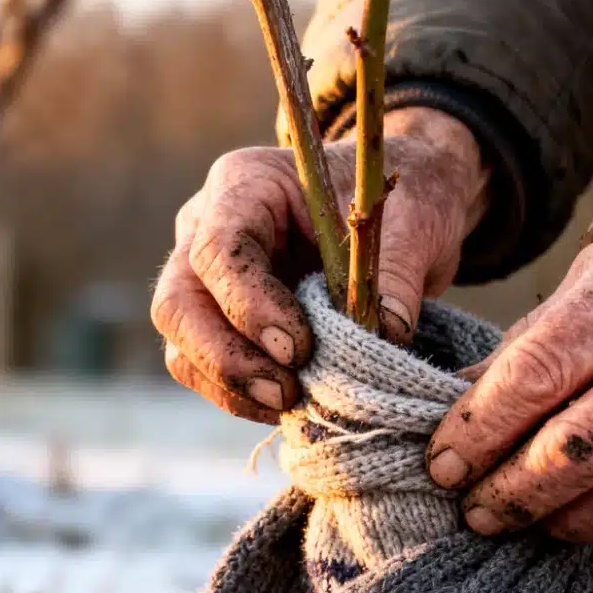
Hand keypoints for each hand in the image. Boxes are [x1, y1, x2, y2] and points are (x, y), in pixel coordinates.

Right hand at [154, 107, 489, 422]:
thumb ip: (395, 276)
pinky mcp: (223, 323)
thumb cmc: (403, 201)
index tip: (299, 348)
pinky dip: (243, 397)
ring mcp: (207, 280)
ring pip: (182, 346)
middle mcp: (207, 229)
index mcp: (247, 184)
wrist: (403, 214)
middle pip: (178, 304)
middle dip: (227, 359)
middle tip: (287, 393)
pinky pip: (208, 371)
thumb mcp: (414, 222)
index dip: (250, 305)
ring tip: (294, 404)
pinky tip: (293, 407)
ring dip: (231, 387)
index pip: (219, 249)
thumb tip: (383, 336)